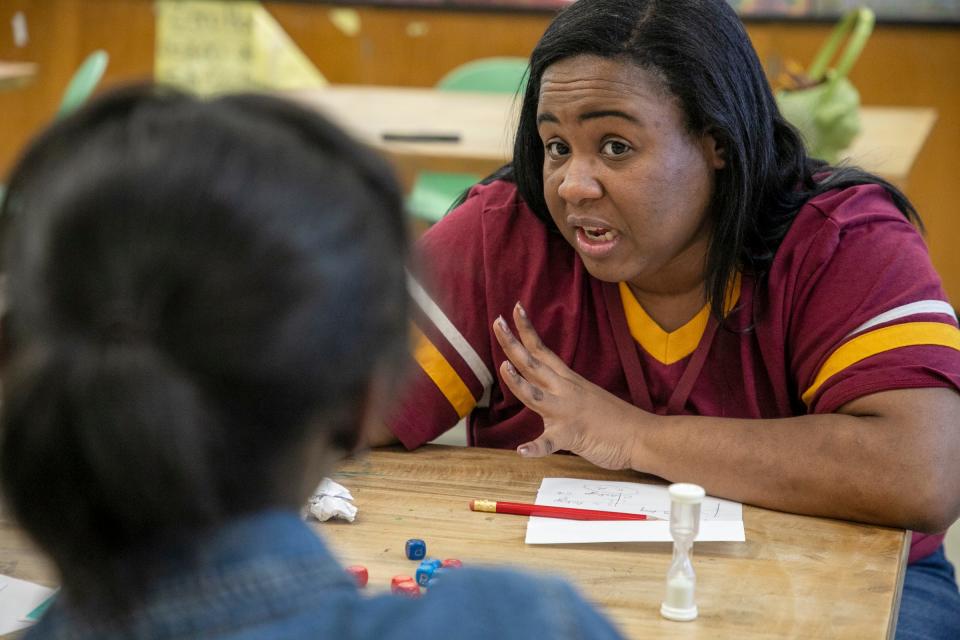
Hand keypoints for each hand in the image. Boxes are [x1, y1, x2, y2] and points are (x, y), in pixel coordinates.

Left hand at [493, 302, 646, 469]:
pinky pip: (551, 443)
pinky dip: (536, 448)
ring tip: (504, 367)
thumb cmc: (613, 419)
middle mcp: (565, 391)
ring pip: (537, 396)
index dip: (526, 330)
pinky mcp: (573, 436)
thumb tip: (541, 387)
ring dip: (520, 383)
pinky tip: (522, 451)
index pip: (542, 350)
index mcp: (567, 381)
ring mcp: (568, 413)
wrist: (643, 437)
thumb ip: (561, 390)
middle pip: (534, 364)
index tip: (514, 308)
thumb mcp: (584, 396)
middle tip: (497, 321)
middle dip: (513, 344)